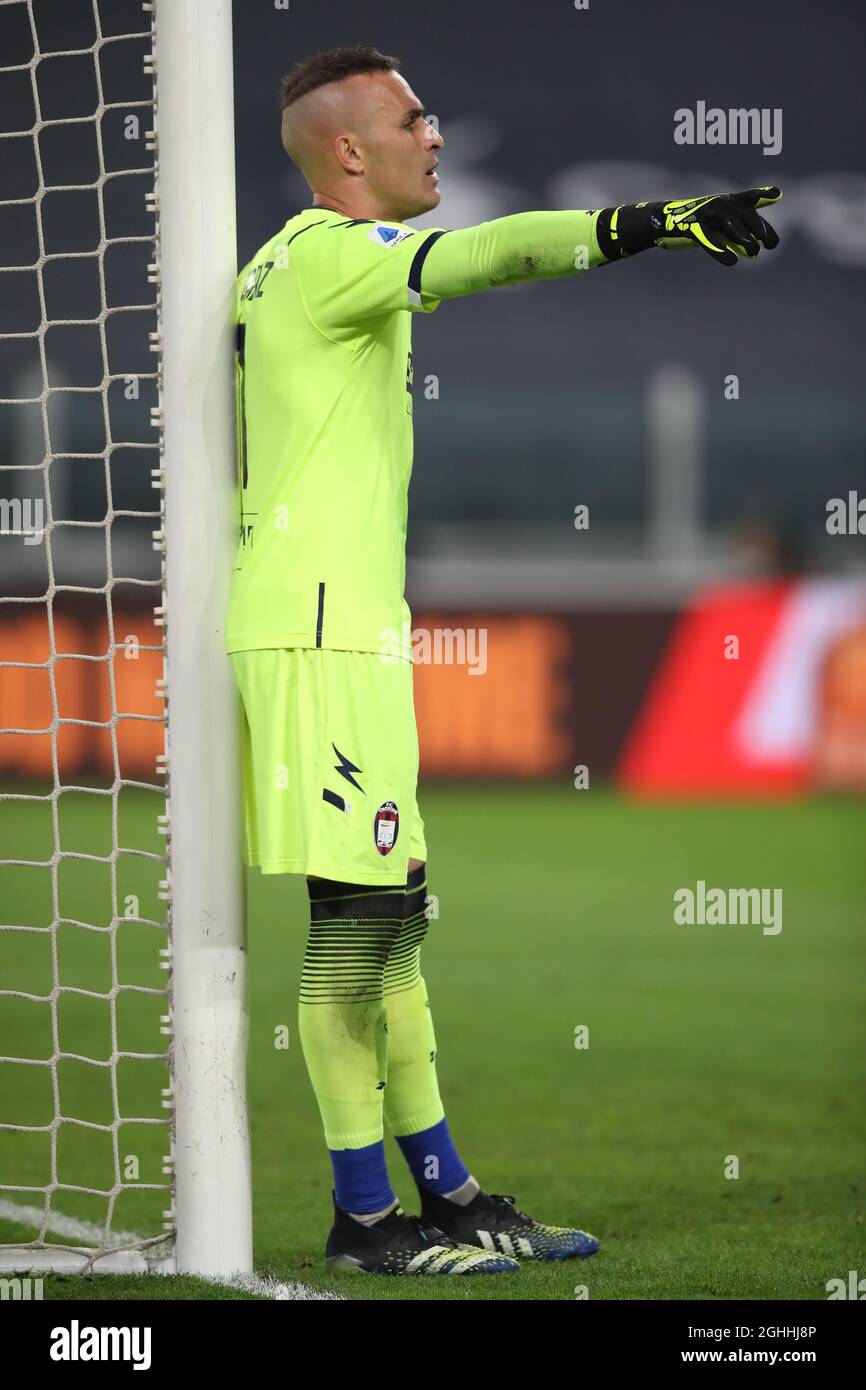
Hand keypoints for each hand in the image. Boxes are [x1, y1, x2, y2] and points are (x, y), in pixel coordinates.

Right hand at [651, 187, 782, 265]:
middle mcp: (719, 203)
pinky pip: (709, 240)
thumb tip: (754, 252)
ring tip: (755, 252)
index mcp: (727, 201)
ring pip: (730, 226)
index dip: (763, 195)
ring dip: (744, 239)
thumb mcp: (719, 225)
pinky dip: (720, 251)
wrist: (666, 222)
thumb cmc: (698, 225)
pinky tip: (732, 261)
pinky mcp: (692, 227)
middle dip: (760, 229)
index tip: (778, 195)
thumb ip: (738, 235)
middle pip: (745, 215)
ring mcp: (706, 213)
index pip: (749, 199)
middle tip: (770, 245)